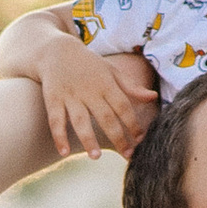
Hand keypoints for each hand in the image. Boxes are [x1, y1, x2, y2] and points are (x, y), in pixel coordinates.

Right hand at [38, 40, 159, 163]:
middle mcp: (89, 91)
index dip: (133, 124)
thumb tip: (154, 97)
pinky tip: (63, 152)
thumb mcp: (111, 72)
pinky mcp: (53, 99)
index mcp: (106, 84)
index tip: (140, 140)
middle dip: (117, 136)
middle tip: (127, 155)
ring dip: (88, 139)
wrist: (56, 50)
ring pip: (80, 120)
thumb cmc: (89, 65)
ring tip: (96, 157)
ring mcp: (70, 95)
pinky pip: (56, 120)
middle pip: (105, 117)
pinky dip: (59, 136)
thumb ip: (131, 87)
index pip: (123, 107)